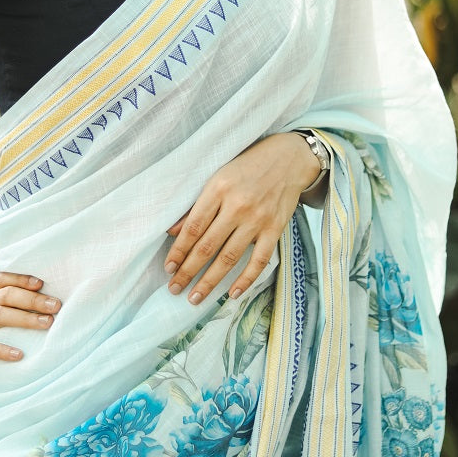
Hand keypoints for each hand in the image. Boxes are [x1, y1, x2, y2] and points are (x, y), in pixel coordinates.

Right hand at [0, 271, 60, 359]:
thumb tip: (23, 295)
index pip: (6, 279)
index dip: (25, 280)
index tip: (44, 283)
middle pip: (10, 296)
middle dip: (35, 300)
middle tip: (57, 305)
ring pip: (0, 316)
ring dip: (25, 319)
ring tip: (47, 324)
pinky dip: (1, 349)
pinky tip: (17, 355)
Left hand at [164, 133, 320, 305]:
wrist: (289, 158)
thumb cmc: (248, 166)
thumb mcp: (218, 177)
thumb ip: (198, 205)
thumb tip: (172, 231)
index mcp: (219, 189)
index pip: (193, 227)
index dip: (179, 250)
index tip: (168, 268)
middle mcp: (238, 206)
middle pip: (208, 246)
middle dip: (188, 271)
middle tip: (174, 289)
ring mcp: (258, 219)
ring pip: (229, 257)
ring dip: (210, 281)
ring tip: (195, 298)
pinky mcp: (275, 229)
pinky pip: (259, 260)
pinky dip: (246, 279)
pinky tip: (232, 293)